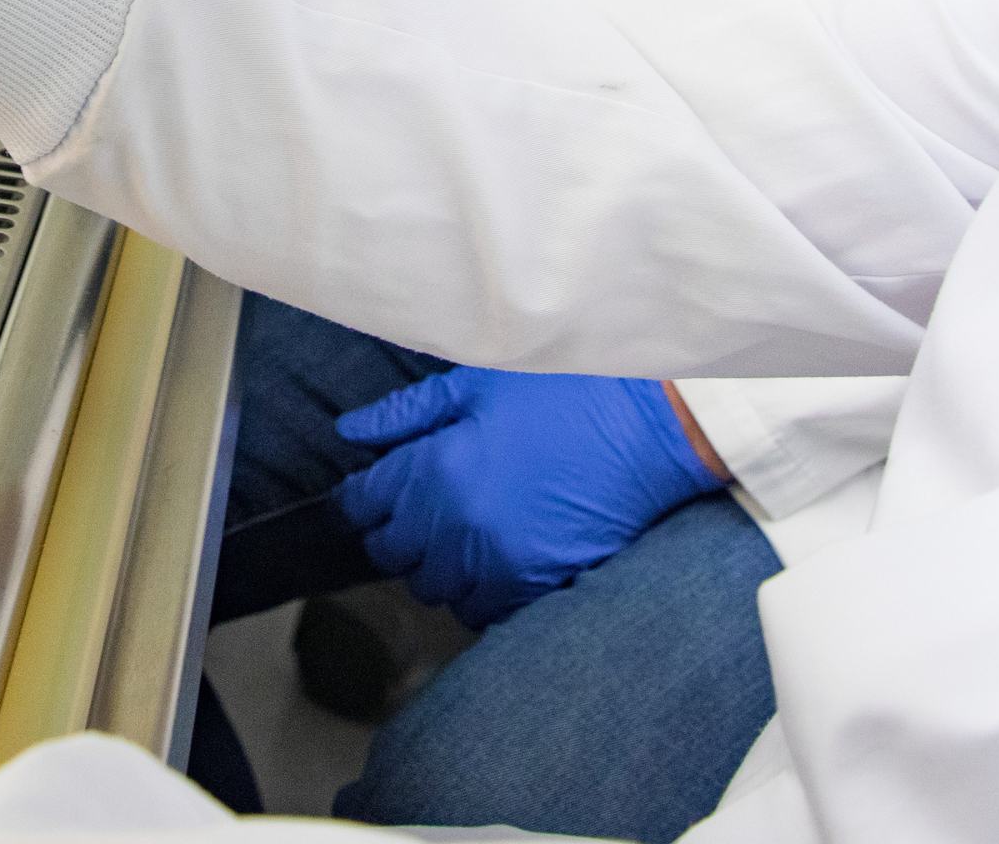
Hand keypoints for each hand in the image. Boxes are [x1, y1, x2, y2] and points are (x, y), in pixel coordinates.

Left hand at [334, 371, 723, 629]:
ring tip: (462, 530)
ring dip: (437, 563)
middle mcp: (456, 527)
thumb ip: (405, 416)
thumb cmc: (562, 395)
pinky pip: (479, 611)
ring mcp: (496, 565)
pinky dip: (478, 590)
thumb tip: (349, 434)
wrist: (649, 429)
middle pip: (391, 553)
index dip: (359, 498)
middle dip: (397, 528)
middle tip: (422, 504)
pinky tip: (494, 557)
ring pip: (433, 588)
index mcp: (436, 470)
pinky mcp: (534, 589)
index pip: (362, 506)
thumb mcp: (476, 387)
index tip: (370, 492)